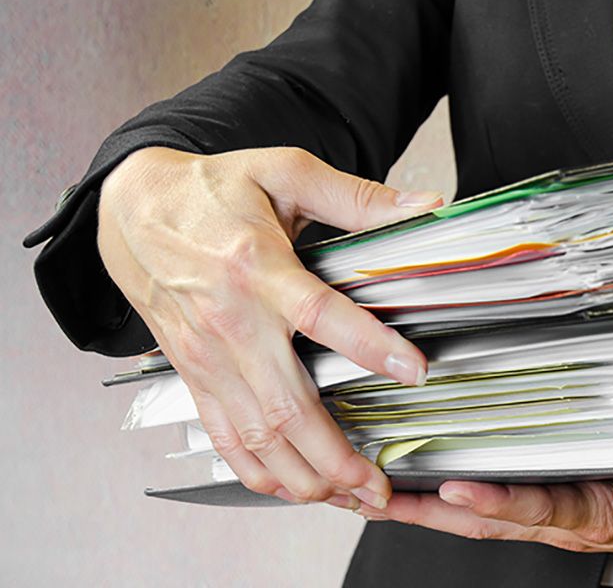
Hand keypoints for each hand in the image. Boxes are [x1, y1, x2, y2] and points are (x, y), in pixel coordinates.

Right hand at [98, 146, 442, 510]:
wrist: (132, 211)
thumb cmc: (213, 191)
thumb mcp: (285, 172)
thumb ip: (357, 197)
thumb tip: (425, 206)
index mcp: (258, 268)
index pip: (320, 316)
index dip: (369, 345)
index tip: (414, 370)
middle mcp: (231, 323)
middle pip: (285, 405)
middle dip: (336, 453)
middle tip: (380, 481)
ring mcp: (209, 358)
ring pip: (257, 436)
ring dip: (305, 476)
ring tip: (351, 496)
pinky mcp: (195, 377)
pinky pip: (225, 438)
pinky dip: (259, 473)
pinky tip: (295, 489)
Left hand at [380, 469, 612, 564]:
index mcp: (594, 516)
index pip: (538, 508)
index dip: (497, 500)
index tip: (456, 487)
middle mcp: (562, 521)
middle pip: (484, 519)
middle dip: (427, 511)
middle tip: (374, 495)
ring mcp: (550, 517)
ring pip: (477, 516)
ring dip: (423, 507)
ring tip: (370, 491)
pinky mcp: (546, 507)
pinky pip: (487, 508)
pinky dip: (445, 500)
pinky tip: (414, 488)